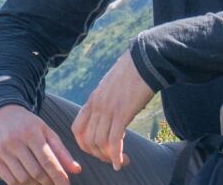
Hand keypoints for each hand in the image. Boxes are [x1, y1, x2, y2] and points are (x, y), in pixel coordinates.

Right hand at [0, 104, 80, 184]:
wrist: (1, 114)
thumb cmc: (28, 124)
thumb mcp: (47, 131)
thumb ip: (61, 151)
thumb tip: (76, 170)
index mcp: (32, 133)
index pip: (47, 160)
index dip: (58, 175)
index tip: (66, 184)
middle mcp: (16, 141)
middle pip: (35, 171)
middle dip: (48, 182)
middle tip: (55, 184)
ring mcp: (3, 151)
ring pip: (23, 178)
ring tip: (44, 183)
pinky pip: (9, 180)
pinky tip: (30, 182)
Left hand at [72, 49, 154, 169]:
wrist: (145, 60)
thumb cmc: (133, 71)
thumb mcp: (112, 85)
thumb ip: (108, 100)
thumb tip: (114, 112)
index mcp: (93, 99)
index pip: (77, 128)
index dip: (83, 144)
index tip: (96, 149)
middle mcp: (97, 106)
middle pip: (87, 140)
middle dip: (97, 155)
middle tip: (110, 158)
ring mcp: (108, 109)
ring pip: (99, 142)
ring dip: (108, 157)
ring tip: (120, 161)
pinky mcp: (122, 112)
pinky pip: (114, 140)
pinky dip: (116, 155)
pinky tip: (121, 162)